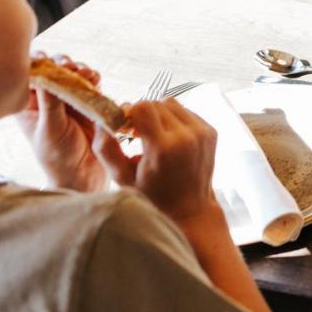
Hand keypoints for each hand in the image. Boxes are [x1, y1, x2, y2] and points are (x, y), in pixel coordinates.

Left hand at [14, 56, 111, 191]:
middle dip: (63, 65)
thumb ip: (50, 101)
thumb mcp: (51, 128)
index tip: (49, 61)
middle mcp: (49, 101)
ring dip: (81, 70)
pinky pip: (91, 85)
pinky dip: (94, 79)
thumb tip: (46, 74)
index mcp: (30, 107)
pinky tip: (96, 80)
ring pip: (73, 75)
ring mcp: (69, 102)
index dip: (40, 65)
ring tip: (86, 74)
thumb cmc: (60, 157)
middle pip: (54, 71)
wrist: (84, 174)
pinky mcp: (89, 105)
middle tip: (70, 67)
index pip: (31, 77)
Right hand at [93, 99, 219, 227]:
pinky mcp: (211, 131)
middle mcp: (186, 136)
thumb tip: (100, 121)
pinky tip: (168, 139)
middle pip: (155, 103)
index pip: (142, 107)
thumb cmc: (153, 197)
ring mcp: (202, 132)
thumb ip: (107, 149)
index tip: (124, 129)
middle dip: (141, 114)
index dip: (128, 113)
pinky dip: (173, 119)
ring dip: (157, 115)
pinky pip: (186, 112)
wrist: (191, 208)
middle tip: (135, 134)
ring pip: (171, 104)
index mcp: (163, 147)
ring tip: (152, 136)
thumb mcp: (123, 178)